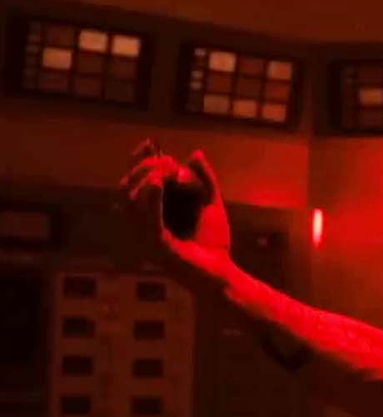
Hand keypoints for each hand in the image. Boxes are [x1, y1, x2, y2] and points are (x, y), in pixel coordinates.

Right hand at [118, 139, 232, 280]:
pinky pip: (146, 219)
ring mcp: (144, 235)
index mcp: (150, 212)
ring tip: (166, 170)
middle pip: (126, 186)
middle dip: (145, 168)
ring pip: (130, 200)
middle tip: (168, 163)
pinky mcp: (155, 246)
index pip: (133, 181)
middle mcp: (141, 222)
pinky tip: (157, 183)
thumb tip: (195, 153)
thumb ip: (205, 180)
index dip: (137, 161)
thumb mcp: (211, 203)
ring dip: (146, 178)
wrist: (222, 272)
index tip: (149, 143)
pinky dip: (149, 199)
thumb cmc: (212, 242)